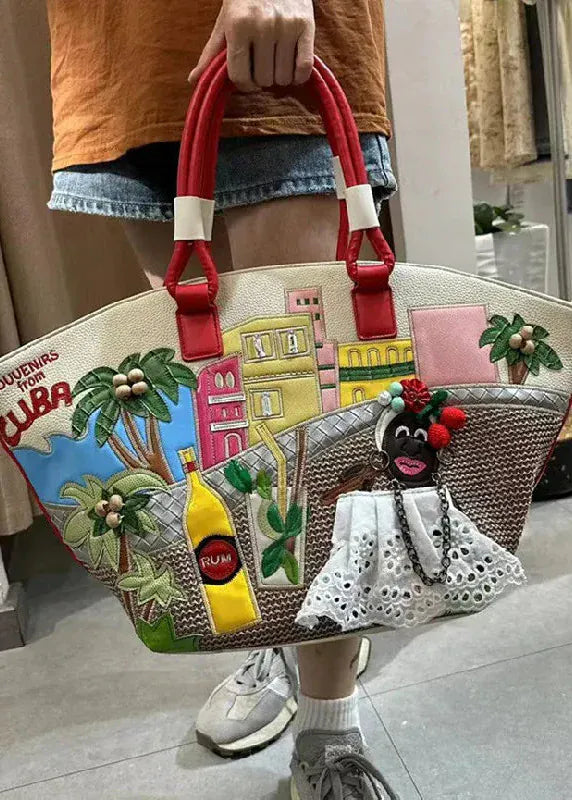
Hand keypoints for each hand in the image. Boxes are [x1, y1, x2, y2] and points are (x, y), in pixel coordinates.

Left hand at [188, 0, 314, 91]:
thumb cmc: (245, 0)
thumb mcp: (225, 22)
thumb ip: (211, 53)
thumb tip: (193, 80)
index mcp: (238, 25)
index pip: (240, 76)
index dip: (243, 84)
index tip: (246, 78)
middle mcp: (263, 25)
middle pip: (264, 80)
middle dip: (262, 79)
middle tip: (262, 65)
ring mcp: (286, 25)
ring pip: (283, 78)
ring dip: (280, 77)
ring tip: (276, 62)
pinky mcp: (306, 25)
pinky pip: (304, 68)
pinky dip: (298, 76)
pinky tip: (292, 68)